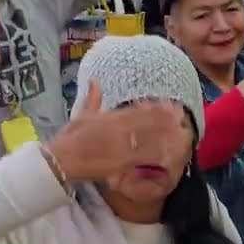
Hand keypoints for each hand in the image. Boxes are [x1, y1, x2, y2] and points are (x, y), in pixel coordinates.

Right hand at [48, 80, 189, 184]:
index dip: (156, 107)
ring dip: (166, 137)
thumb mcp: (81, 115)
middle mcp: (119, 129)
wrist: (61, 160)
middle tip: (182, 118)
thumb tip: (95, 81)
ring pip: (150, 139)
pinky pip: (143, 159)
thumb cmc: (70, 139)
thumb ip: (92, 99)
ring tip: (181, 134)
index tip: (170, 105)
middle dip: (166, 120)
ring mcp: (122, 146)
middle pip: (149, 122)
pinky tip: (169, 155)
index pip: (138, 109)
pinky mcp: (122, 162)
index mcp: (110, 117)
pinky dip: (157, 156)